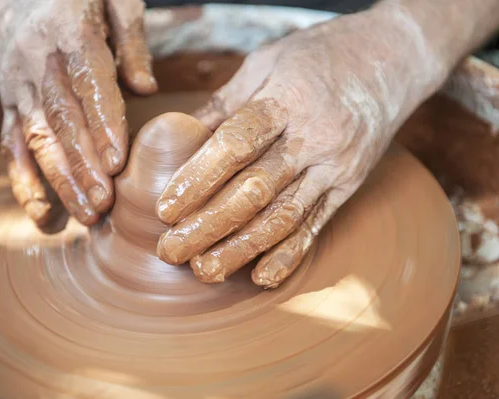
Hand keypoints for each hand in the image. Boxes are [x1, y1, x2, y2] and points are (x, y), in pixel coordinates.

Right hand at [0, 0, 155, 225]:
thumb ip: (131, 40)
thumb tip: (148, 89)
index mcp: (69, 31)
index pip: (87, 82)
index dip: (102, 124)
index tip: (118, 163)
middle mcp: (37, 61)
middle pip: (60, 120)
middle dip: (83, 166)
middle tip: (105, 204)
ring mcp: (17, 86)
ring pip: (36, 139)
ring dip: (60, 181)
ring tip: (86, 216)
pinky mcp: (7, 103)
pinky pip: (11, 146)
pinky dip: (23, 182)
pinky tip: (42, 216)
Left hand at [156, 11, 441, 287]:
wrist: (393, 60)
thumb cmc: (319, 57)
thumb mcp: (267, 61)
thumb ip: (224, 103)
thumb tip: (177, 135)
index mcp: (286, 100)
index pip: (236, 145)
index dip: (197, 178)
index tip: (165, 208)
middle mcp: (314, 138)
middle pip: (255, 190)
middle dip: (209, 226)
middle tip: (172, 250)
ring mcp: (335, 167)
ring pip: (283, 217)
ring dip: (241, 249)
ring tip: (205, 271)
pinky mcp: (349, 186)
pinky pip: (317, 225)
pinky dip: (289, 255)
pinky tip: (260, 277)